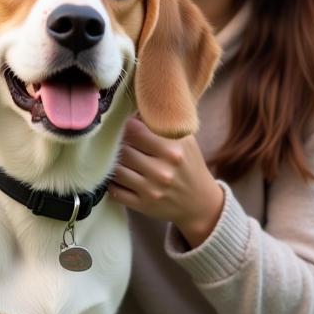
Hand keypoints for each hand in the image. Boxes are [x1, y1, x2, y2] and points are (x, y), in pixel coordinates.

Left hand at [109, 117, 223, 245]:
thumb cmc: (189, 166)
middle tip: (119, 142)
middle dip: (118, 144)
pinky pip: (114, 191)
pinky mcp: (142, 205)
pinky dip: (112, 183)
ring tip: (120, 159)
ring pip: (116, 170)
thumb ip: (163, 125)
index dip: (126, 126)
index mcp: (173, 150)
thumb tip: (134, 108)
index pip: (134, 130)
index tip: (126, 126)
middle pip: (123, 149)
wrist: (200, 203)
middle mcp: (162, 170)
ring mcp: (151, 190)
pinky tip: (119, 177)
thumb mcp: (185, 141)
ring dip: (114, 163)